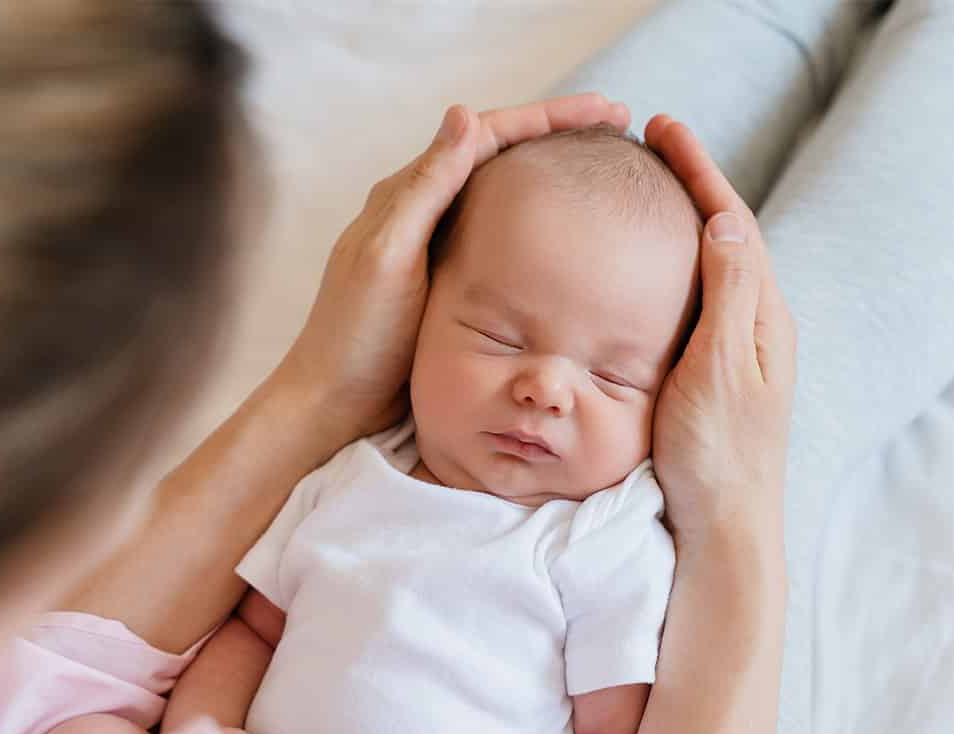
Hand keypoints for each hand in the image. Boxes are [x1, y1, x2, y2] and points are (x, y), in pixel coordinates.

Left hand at [273, 94, 630, 439]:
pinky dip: (535, 219)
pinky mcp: (444, 279)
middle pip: (499, 153)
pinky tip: (564, 231)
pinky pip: (498, 233)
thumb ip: (425, 190)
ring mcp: (433, 244)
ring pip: (501, 190)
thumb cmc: (357, 336)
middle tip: (618, 122)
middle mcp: (421, 210)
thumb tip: (466, 114)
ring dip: (549, 170)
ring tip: (601, 162)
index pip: (487, 135)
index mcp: (407, 195)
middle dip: (559, 133)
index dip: (549, 118)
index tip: (606, 109)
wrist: (334, 402)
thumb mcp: (390, 258)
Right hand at [644, 116, 796, 551]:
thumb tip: (723, 222)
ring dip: (690, 221)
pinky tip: (656, 272)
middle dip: (696, 184)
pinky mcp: (723, 378)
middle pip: (730, 235)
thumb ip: (724, 298)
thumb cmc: (719, 458)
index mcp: (761, 318)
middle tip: (657, 143)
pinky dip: (683, 266)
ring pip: (719, 266)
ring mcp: (743, 354)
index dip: (699, 172)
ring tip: (654, 189)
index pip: (732, 223)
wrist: (728, 531)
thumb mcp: (717, 372)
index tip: (665, 130)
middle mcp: (759, 328)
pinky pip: (706, 299)